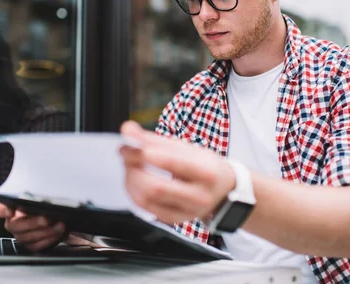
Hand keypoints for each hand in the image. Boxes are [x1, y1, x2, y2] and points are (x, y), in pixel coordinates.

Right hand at [0, 203, 66, 250]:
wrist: (56, 214)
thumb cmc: (46, 203)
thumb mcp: (42, 196)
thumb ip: (38, 198)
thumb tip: (42, 202)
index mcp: (10, 208)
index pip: (0, 209)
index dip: (3, 211)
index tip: (11, 210)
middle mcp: (12, 223)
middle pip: (15, 225)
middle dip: (33, 222)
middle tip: (47, 219)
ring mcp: (20, 235)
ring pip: (27, 238)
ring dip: (46, 232)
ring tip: (60, 225)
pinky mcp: (30, 245)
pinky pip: (36, 246)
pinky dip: (49, 240)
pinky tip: (60, 234)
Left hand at [119, 120, 235, 224]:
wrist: (224, 191)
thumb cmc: (205, 166)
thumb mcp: (186, 148)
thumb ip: (155, 139)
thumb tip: (127, 130)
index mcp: (207, 173)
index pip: (175, 164)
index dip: (148, 154)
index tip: (131, 144)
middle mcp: (198, 196)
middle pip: (156, 187)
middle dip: (134, 168)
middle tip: (126, 153)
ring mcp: (186, 212)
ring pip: (146, 199)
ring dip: (130, 179)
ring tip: (129, 164)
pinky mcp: (174, 219)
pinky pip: (145, 208)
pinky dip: (133, 191)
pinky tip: (134, 179)